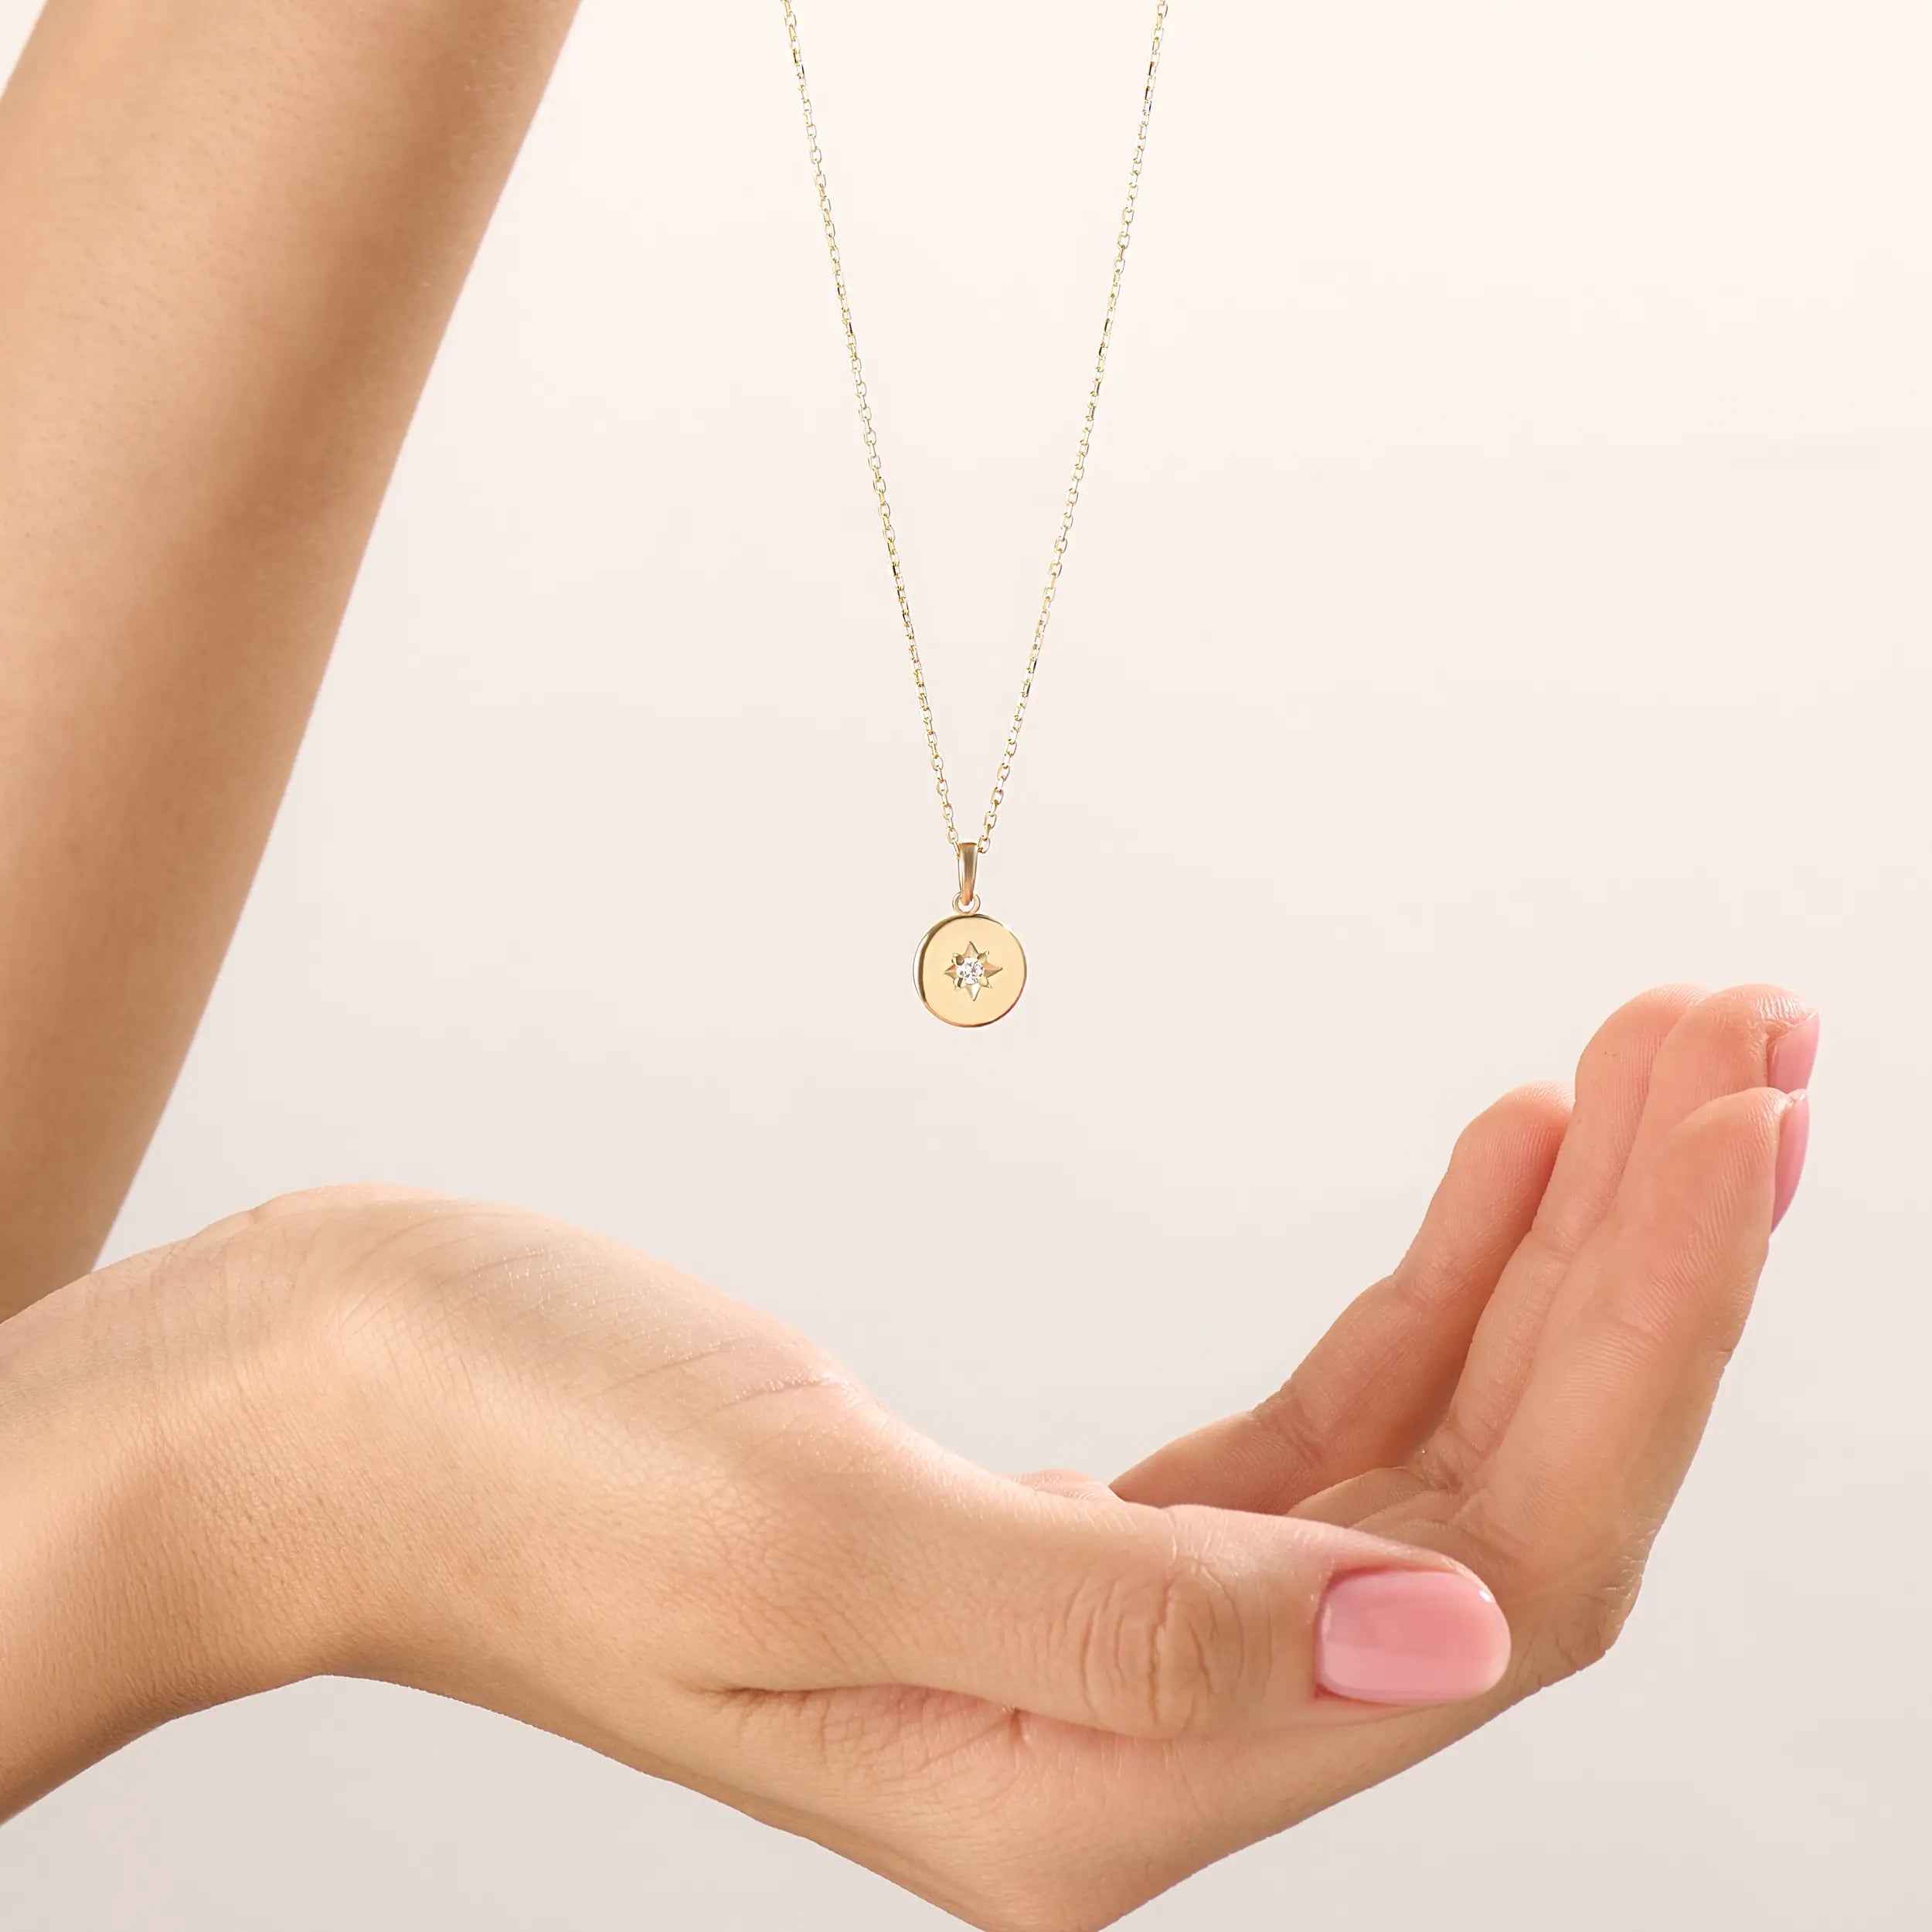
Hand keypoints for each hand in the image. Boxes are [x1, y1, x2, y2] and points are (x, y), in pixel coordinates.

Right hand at [0, 984, 1811, 1931]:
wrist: (324, 1407)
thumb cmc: (501, 1453)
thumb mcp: (803, 1526)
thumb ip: (1126, 1621)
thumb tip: (1436, 1645)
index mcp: (1092, 1776)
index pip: (1483, 1571)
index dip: (1640, 1347)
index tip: (1726, 1122)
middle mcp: (1132, 1731)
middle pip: (1489, 1500)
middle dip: (1639, 1267)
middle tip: (1734, 1043)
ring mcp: (1107, 1631)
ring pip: (1426, 1445)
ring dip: (1554, 1255)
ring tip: (1645, 1068)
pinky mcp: (1058, 1524)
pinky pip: (1321, 1410)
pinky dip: (1430, 1280)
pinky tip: (1492, 1168)